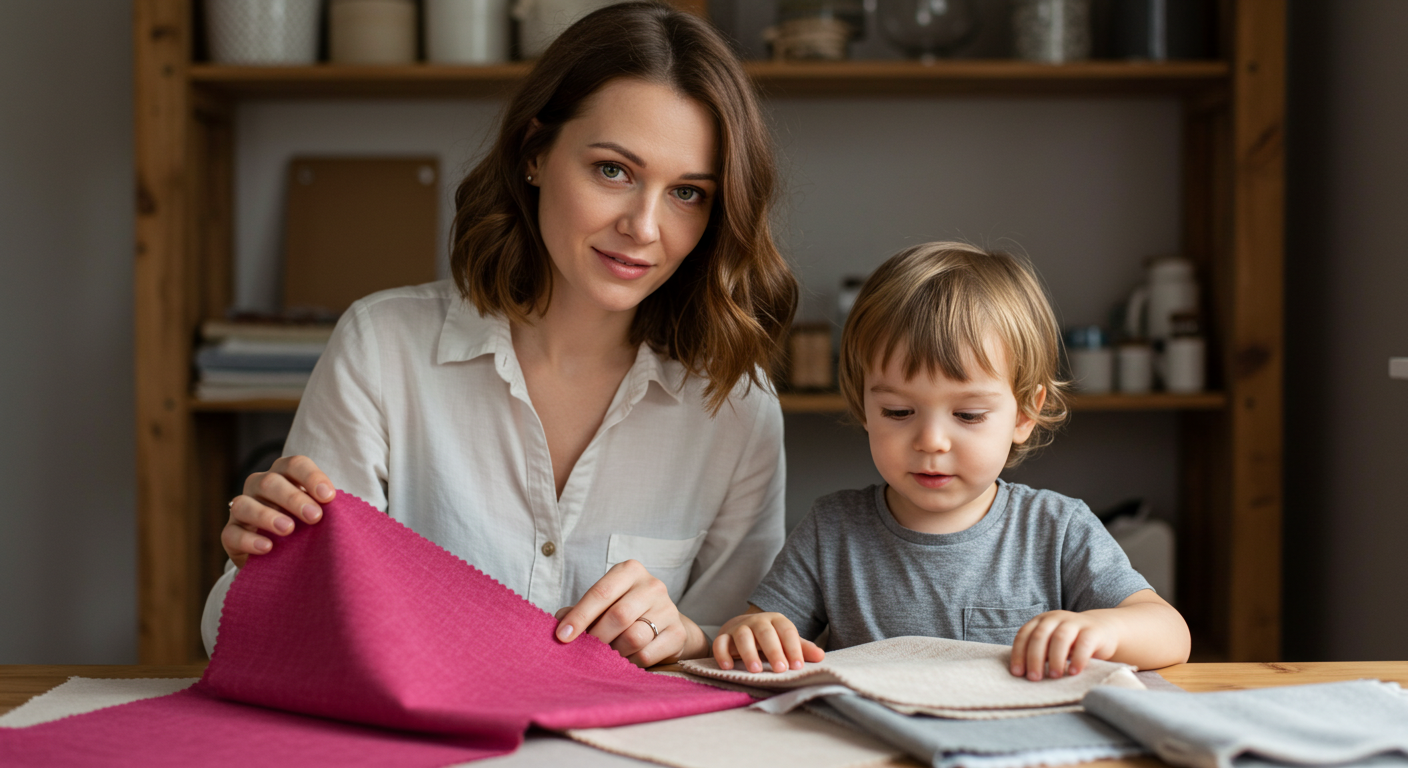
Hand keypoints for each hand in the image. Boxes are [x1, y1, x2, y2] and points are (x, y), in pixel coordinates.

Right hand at [221, 455, 334, 567]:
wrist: (282, 556)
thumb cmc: (307, 526)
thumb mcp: (318, 514)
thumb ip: (329, 509)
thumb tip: (345, 512)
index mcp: (284, 475)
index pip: (295, 465)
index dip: (311, 477)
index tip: (329, 497)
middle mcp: (259, 486)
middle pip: (271, 482)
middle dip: (294, 498)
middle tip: (314, 516)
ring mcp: (242, 509)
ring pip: (244, 504)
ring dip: (267, 515)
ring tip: (288, 529)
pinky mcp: (231, 534)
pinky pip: (232, 533)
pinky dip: (249, 540)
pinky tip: (267, 547)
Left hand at [554, 559, 704, 667]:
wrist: (665, 623)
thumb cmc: (625, 610)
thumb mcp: (604, 603)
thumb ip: (581, 611)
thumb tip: (559, 625)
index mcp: (630, 571)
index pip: (601, 593)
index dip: (579, 616)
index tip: (562, 636)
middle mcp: (652, 585)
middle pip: (618, 616)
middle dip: (597, 638)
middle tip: (585, 652)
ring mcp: (668, 608)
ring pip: (634, 637)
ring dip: (615, 652)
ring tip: (608, 655)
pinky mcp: (678, 633)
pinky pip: (646, 654)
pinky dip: (630, 662)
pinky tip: (626, 659)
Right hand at [713, 607, 824, 672]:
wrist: (743, 626)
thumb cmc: (770, 638)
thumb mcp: (786, 641)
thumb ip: (802, 648)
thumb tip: (821, 656)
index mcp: (776, 621)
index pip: (787, 631)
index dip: (793, 648)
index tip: (798, 666)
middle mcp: (757, 622)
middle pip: (765, 633)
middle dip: (773, 651)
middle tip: (780, 669)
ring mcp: (739, 628)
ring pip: (743, 636)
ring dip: (749, 653)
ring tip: (756, 670)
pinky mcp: (724, 636)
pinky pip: (720, 643)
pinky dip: (722, 654)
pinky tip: (728, 667)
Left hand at [1009, 609, 1119, 679]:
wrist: (1102, 630)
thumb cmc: (1070, 643)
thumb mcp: (1051, 644)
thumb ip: (1039, 653)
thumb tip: (1023, 675)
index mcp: (1041, 621)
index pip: (1024, 635)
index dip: (1019, 654)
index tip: (1017, 673)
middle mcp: (1055, 618)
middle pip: (1039, 636)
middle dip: (1034, 658)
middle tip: (1034, 678)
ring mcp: (1074, 622)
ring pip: (1060, 638)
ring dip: (1054, 659)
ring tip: (1053, 676)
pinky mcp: (1092, 630)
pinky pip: (1083, 643)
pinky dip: (1077, 658)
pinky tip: (1073, 672)